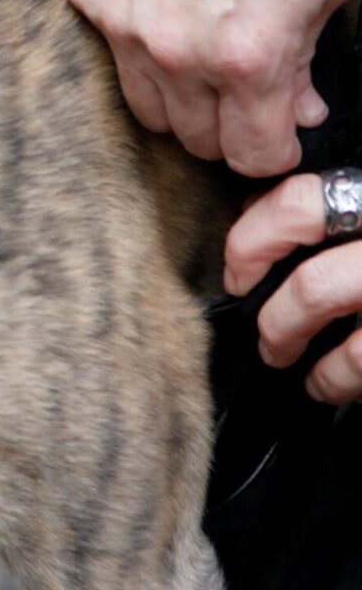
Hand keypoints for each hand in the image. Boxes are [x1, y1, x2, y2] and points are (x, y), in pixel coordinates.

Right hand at [67, 0, 356, 176]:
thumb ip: (307, 60)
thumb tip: (293, 105)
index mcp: (248, 59)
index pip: (251, 156)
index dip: (273, 152)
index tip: (278, 135)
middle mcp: (177, 55)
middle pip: (194, 141)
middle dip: (228, 128)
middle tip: (247, 94)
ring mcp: (124, 28)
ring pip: (148, 110)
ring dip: (181, 100)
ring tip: (205, 61)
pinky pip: (113, 51)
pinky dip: (140, 47)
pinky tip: (168, 8)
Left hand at [224, 172, 361, 402]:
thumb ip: (334, 205)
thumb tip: (256, 217)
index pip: (300, 203)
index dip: (253, 241)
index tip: (239, 273)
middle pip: (320, 286)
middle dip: (280, 322)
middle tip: (269, 341)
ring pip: (359, 346)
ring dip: (324, 371)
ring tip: (309, 377)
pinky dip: (348, 381)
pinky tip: (338, 387)